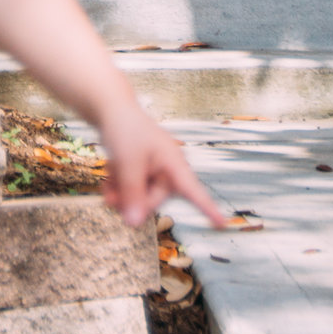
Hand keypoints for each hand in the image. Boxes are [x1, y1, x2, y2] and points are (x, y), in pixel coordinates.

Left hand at [93, 103, 230, 227]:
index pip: (192, 190)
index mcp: (173, 162)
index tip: (222, 224)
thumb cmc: (125, 130)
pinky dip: (119, 185)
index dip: (207, 208)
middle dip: (132, 199)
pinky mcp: (141, 169)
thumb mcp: (128, 163)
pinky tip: (110, 175)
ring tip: (109, 181)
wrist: (111, 109)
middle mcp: (167, 168)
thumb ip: (132, 193)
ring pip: (139, 196)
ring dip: (122, 192)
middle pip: (154, 199)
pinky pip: (132, 188)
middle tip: (112, 196)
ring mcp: (153, 169)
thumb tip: (135, 224)